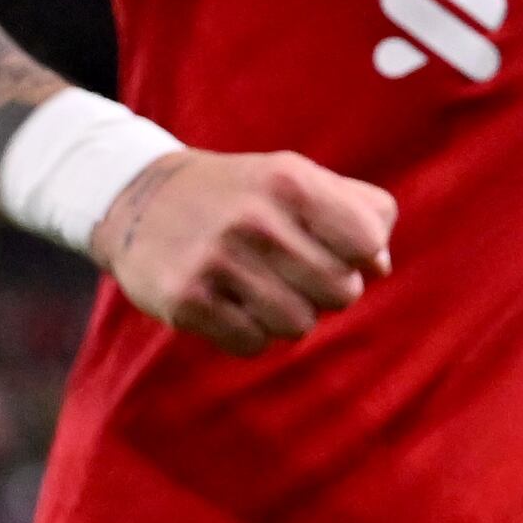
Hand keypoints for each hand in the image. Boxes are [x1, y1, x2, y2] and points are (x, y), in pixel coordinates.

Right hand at [92, 148, 398, 353]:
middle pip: (341, 292)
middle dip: (328, 291)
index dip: (360, 255)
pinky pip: (253, 344)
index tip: (335, 247)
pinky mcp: (186, 301)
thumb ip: (360, 210)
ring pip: (298, 326)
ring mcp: (216, 261)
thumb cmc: (243, 194)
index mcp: (290, 181)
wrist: (141, 198)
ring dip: (289, 315)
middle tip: (298, 274)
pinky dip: (250, 332)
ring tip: (263, 288)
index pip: (367, 242)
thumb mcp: (299, 178)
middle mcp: (253, 218)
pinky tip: (231, 303)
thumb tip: (381, 267)